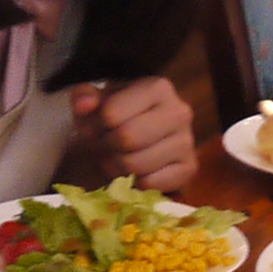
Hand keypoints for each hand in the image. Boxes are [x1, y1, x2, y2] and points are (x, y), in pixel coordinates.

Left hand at [67, 76, 197, 190]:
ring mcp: (187, 141)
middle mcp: (179, 111)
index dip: (95, 126)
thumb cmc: (115, 116)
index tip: (97, 127)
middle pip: (127, 138)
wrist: (137, 137)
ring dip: (118, 166)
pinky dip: (136, 183)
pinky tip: (134, 171)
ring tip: (117, 157)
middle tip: (106, 145)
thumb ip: (84, 98)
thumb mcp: (96, 102)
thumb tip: (83, 105)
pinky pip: (151, 184)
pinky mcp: (189, 168)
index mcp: (159, 87)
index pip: (111, 113)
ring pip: (137, 164)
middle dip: (108, 146)